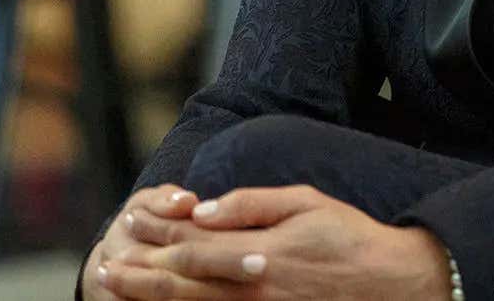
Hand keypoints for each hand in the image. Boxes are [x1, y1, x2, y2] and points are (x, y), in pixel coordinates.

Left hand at [101, 185, 450, 300]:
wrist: (389, 284)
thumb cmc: (349, 237)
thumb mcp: (305, 202)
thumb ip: (250, 205)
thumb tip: (201, 210)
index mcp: (259, 253)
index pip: (192, 245)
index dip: (157, 234)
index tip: (132, 220)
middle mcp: (250, 290)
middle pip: (181, 284)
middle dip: (139, 274)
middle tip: (104, 268)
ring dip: (150, 298)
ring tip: (118, 290)